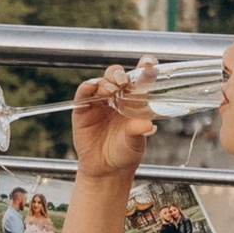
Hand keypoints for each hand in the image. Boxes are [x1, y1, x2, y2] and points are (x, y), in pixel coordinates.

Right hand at [71, 62, 157, 183]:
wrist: (107, 170)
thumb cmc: (125, 153)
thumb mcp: (135, 142)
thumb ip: (138, 131)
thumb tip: (149, 125)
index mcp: (135, 100)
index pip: (140, 78)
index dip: (145, 67)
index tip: (149, 63)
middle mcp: (118, 97)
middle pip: (118, 75)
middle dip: (121, 74)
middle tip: (124, 82)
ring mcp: (100, 102)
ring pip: (102, 81)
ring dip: (107, 82)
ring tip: (111, 91)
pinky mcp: (83, 109)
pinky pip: (83, 92)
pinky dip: (87, 87)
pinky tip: (92, 87)